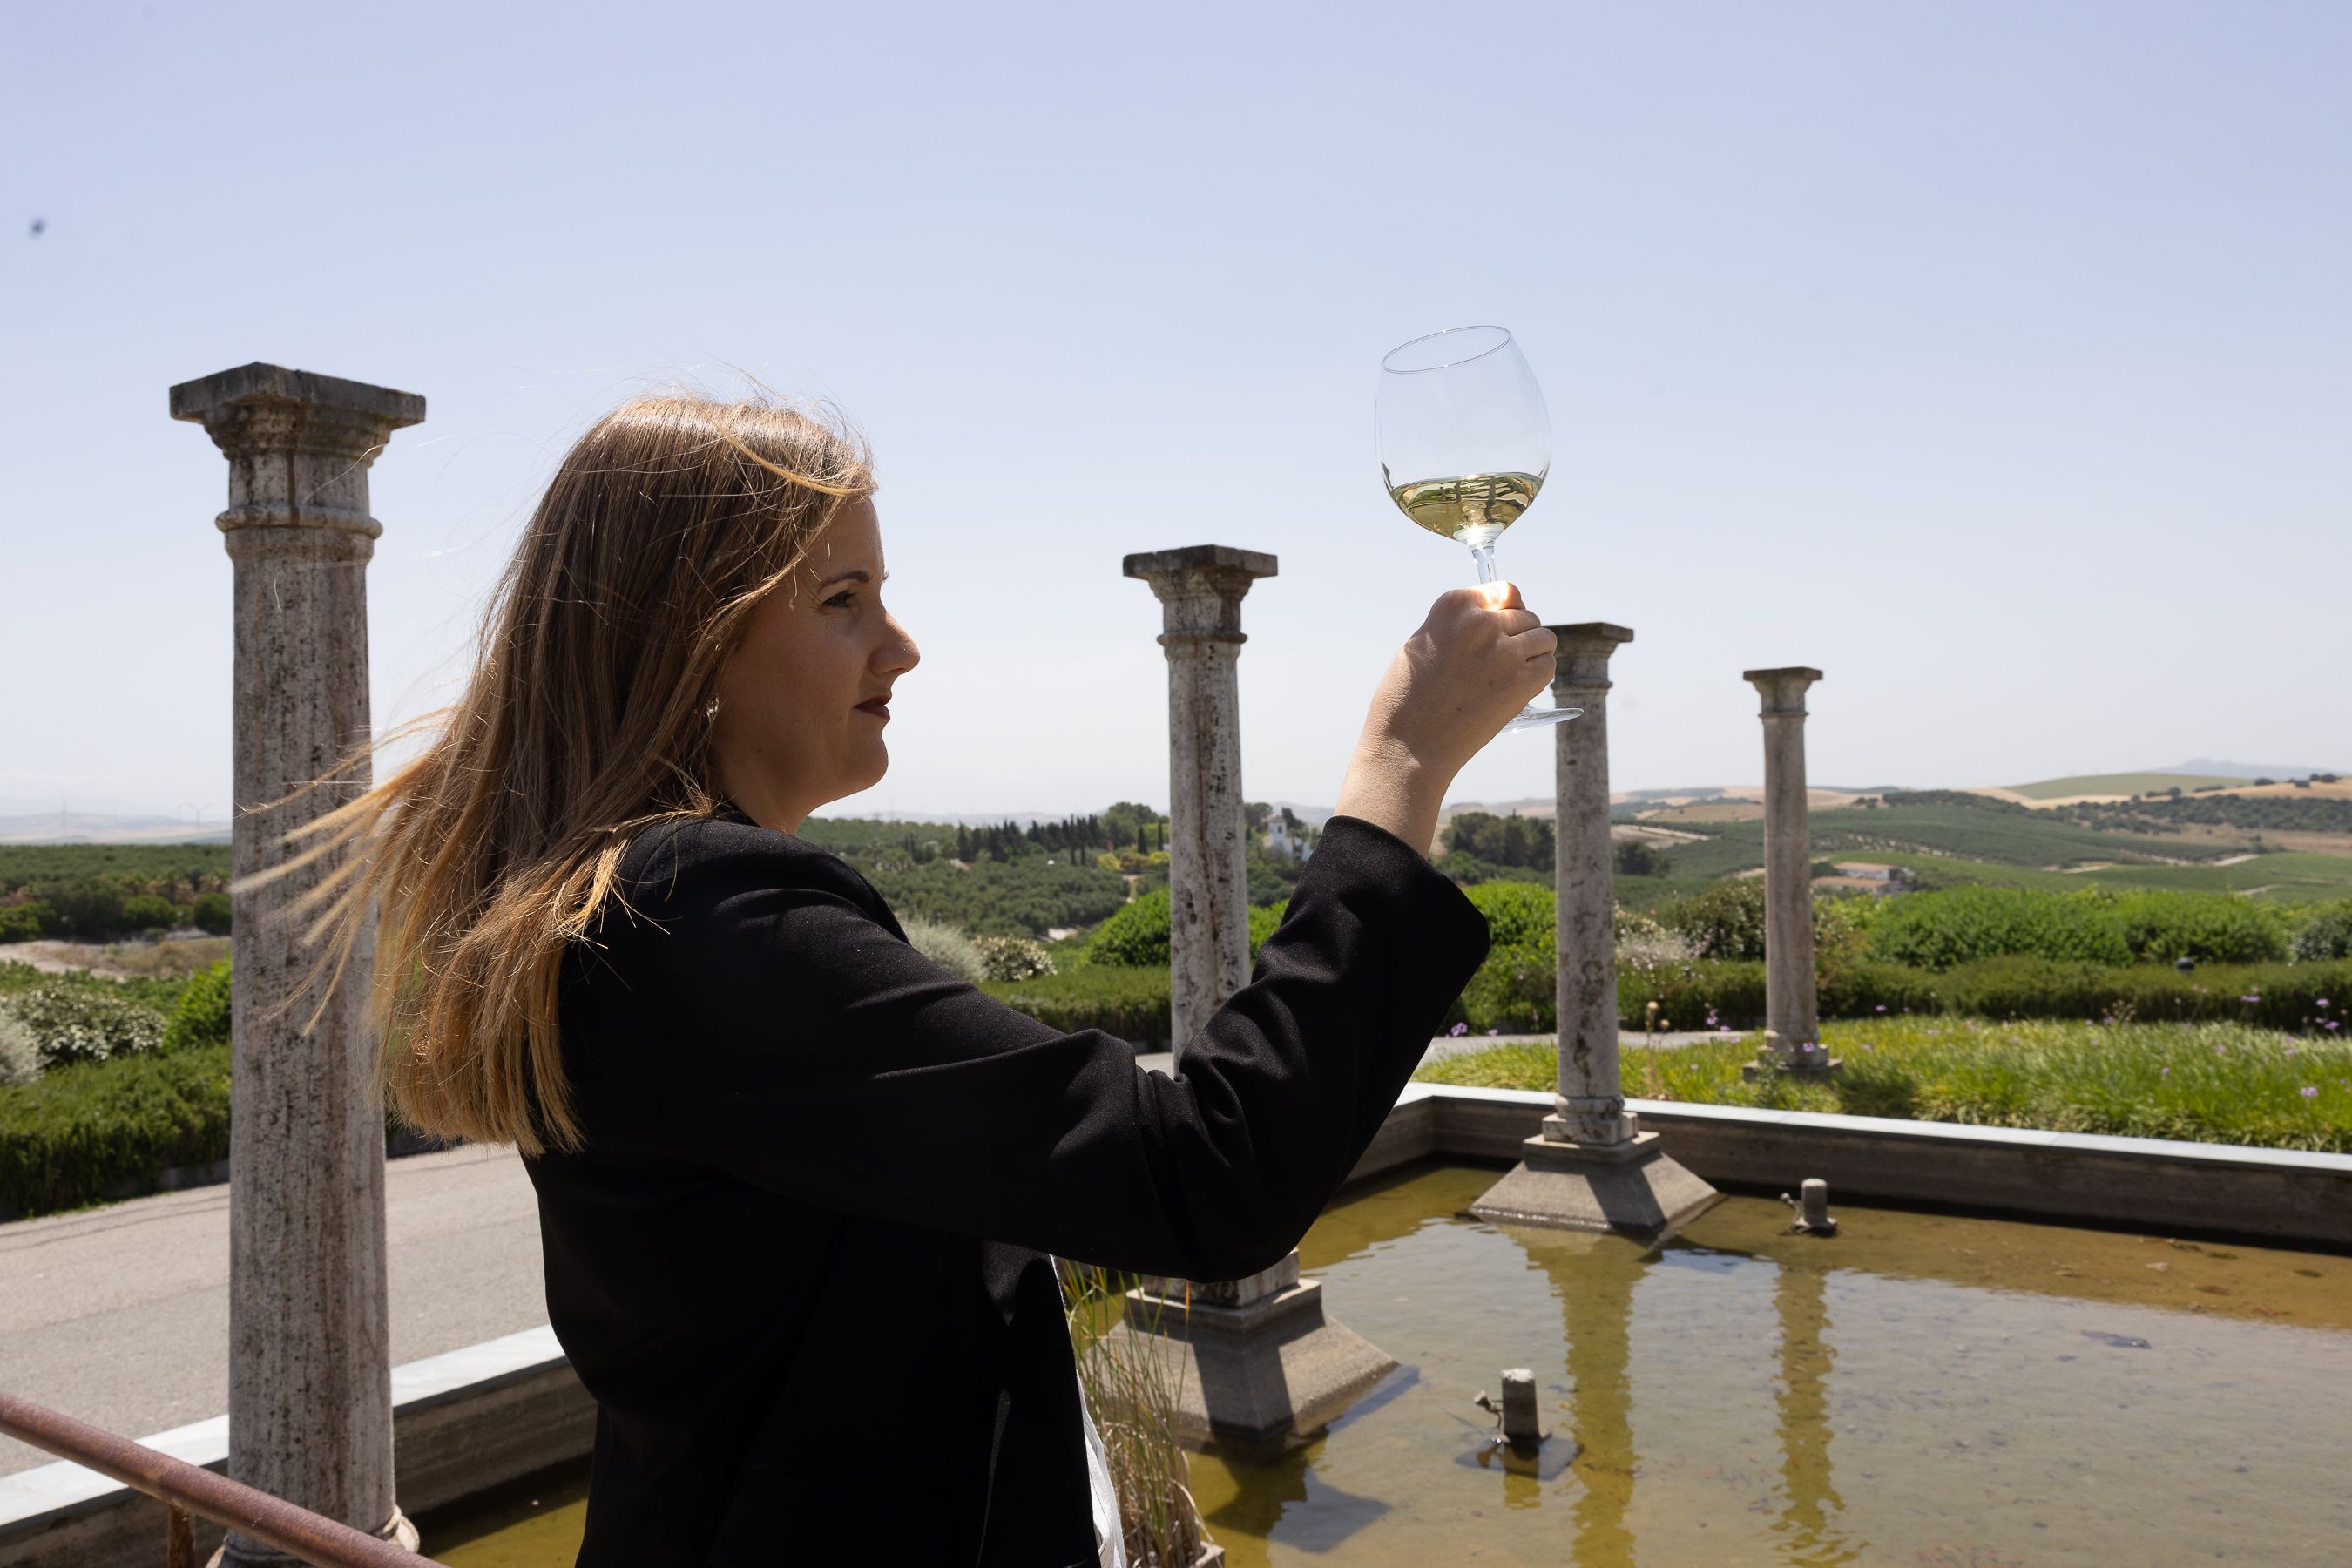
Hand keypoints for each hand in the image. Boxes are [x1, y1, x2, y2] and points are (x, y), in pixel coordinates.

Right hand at [1363, 583, 1555, 776]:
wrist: (1409, 742)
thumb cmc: (1408, 697)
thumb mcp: (1424, 643)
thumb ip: (1458, 626)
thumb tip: (1493, 618)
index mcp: (1454, 606)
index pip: (1504, 591)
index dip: (1506, 612)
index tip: (1501, 629)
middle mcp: (1481, 622)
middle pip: (1526, 616)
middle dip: (1518, 636)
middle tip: (1500, 662)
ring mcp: (1504, 651)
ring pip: (1544, 638)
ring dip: (1533, 654)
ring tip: (1511, 674)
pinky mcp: (1520, 682)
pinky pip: (1548, 665)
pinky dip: (1538, 675)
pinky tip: (1518, 687)